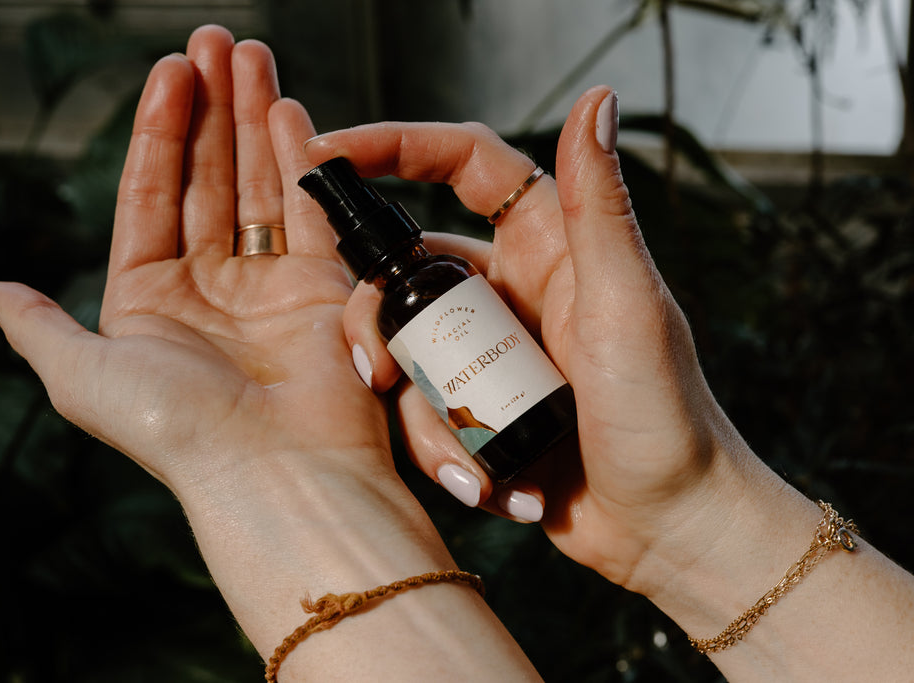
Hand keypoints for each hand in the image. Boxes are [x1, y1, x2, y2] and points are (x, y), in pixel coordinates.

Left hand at [0, 27, 385, 497]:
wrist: (275, 472)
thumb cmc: (180, 431)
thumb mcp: (82, 375)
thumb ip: (38, 326)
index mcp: (150, 301)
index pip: (151, 194)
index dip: (159, 130)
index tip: (170, 71)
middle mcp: (210, 288)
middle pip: (208, 177)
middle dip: (212, 108)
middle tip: (216, 43)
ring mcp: (268, 286)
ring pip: (259, 184)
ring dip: (255, 118)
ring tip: (253, 56)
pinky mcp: (322, 290)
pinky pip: (309, 212)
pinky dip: (303, 160)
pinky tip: (290, 110)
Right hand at [303, 87, 775, 588]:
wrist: (668, 526)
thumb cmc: (667, 414)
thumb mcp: (627, 302)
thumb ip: (599, 204)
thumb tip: (595, 98)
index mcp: (547, 243)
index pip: (462, 164)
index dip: (396, 145)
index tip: (331, 152)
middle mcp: (509, 289)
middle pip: (405, 268)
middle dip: (377, 318)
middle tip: (374, 368)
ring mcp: (488, 353)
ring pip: (405, 350)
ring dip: (418, 410)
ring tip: (465, 463)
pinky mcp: (476, 410)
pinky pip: (423, 411)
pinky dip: (443, 452)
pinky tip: (490, 487)